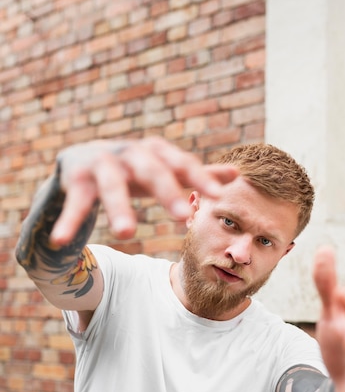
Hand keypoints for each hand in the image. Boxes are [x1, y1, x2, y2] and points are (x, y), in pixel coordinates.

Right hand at [50, 137, 237, 244]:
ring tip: (127, 234)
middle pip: (150, 168)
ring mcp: (100, 162)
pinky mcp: (74, 176)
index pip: (180, 162)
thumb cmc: (131, 170)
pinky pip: (75, 201)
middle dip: (165, 190)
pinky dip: (70, 220)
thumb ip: (195, 174)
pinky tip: (61, 241)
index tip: (218, 194)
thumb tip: (236, 174)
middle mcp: (128, 152)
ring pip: (111, 184)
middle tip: (181, 214)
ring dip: (118, 207)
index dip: (199, 176)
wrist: (79, 160)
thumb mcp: (163, 171)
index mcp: (154, 151)